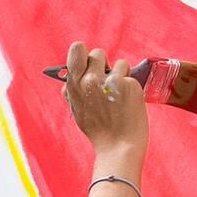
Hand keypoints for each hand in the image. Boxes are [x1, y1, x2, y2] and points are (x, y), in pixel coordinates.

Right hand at [61, 41, 148, 160]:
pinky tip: (129, 103)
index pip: (77, 49)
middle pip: (98, 53)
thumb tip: (65, 84)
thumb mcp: (78, 112)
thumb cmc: (99, 131)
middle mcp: (91, 79)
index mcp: (75, 84)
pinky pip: (131, 76)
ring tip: (119, 95)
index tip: (89, 62)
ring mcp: (111, 81)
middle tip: (107, 82)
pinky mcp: (129, 84)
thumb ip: (72, 94)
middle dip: (104, 64)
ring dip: (121, 75)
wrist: (119, 147)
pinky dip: (131, 87)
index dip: (84, 53)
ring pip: (119, 63)